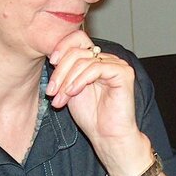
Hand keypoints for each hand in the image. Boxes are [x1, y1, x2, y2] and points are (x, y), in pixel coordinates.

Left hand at [46, 32, 139, 146]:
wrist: (107, 136)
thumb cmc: (91, 116)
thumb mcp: (69, 88)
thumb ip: (65, 70)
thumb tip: (53, 55)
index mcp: (95, 60)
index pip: (78, 39)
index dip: (62, 47)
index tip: (51, 63)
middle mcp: (107, 59)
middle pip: (77, 50)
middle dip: (60, 71)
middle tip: (51, 91)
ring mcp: (117, 64)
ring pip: (84, 60)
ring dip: (67, 80)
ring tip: (60, 98)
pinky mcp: (124, 73)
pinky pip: (96, 68)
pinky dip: (80, 80)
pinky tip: (73, 92)